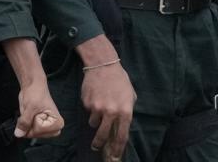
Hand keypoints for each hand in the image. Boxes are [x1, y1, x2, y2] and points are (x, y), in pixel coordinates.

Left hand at [14, 78, 63, 138]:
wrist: (34, 86)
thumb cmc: (36, 93)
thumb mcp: (29, 108)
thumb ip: (24, 122)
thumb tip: (19, 133)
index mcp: (57, 123)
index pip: (38, 130)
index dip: (32, 120)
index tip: (35, 110)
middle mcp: (55, 128)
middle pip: (35, 134)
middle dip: (29, 123)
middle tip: (33, 111)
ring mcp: (47, 128)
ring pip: (31, 133)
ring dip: (27, 123)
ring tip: (32, 112)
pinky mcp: (41, 127)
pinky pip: (29, 130)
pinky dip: (26, 123)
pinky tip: (30, 115)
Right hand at [76, 36, 134, 158]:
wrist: (103, 64)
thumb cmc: (119, 79)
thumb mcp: (130, 95)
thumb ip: (126, 110)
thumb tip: (121, 124)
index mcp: (125, 112)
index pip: (122, 136)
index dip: (118, 148)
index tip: (115, 155)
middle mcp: (111, 112)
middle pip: (103, 135)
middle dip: (99, 143)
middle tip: (96, 146)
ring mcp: (97, 108)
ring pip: (94, 123)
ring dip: (96, 120)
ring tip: (98, 107)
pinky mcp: (87, 103)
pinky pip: (88, 111)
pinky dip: (90, 107)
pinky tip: (94, 96)